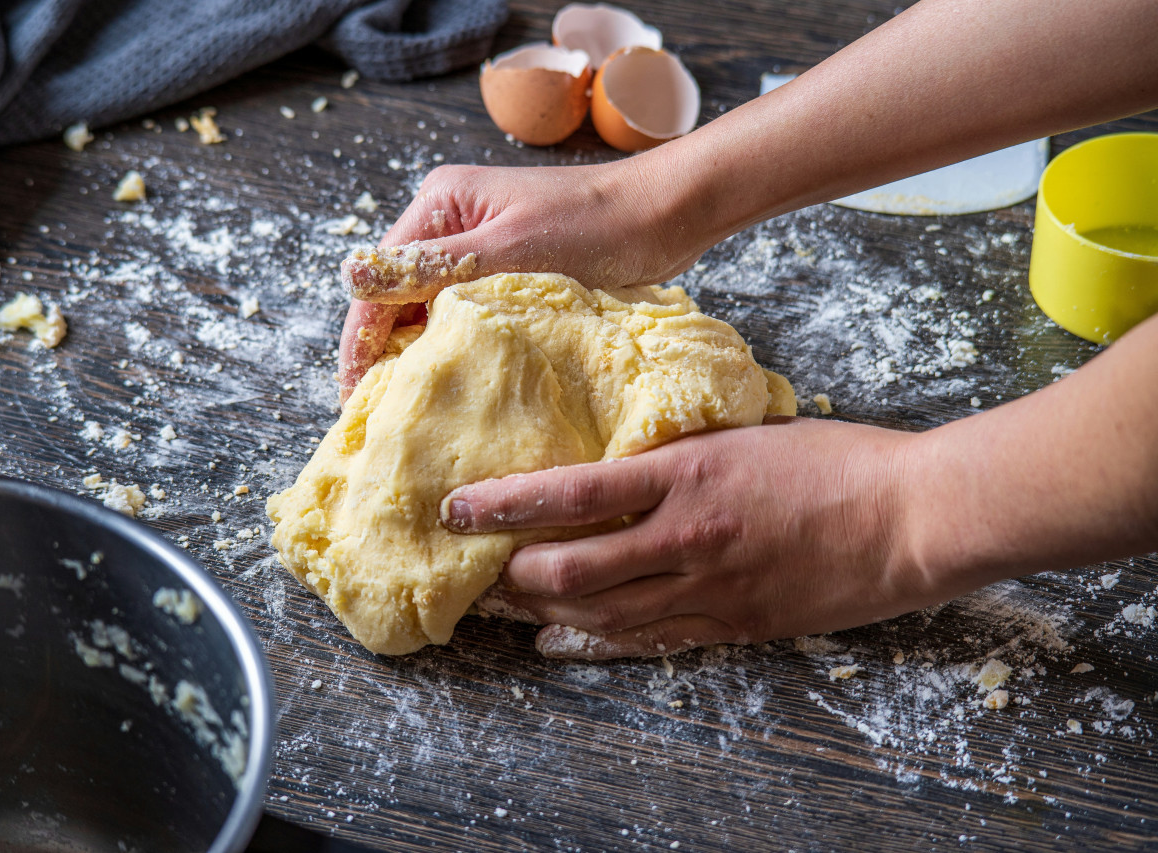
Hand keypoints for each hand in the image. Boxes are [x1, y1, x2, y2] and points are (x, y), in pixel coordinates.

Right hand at [338, 157, 708, 399]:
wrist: (663, 215)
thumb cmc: (594, 226)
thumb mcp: (507, 249)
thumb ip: (432, 267)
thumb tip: (350, 276)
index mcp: (439, 205)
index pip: (378, 283)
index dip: (361, 342)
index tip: (356, 398)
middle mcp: (449, 222)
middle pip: (397, 297)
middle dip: (386, 353)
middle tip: (380, 416)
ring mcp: (478, 247)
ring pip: (430, 310)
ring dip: (422, 354)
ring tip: (412, 411)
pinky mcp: (507, 271)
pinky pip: (465, 314)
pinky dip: (459, 346)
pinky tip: (457, 383)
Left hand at [442, 417, 932, 659]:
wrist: (909, 517)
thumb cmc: (834, 461)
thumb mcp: (742, 435)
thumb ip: (678, 455)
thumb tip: (620, 461)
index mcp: (685, 473)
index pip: (571, 492)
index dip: (504, 504)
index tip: (458, 507)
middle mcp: (685, 535)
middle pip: (570, 568)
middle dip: (511, 574)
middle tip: (476, 570)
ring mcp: (709, 587)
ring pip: (600, 613)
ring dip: (542, 613)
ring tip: (503, 607)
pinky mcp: (734, 624)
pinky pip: (648, 641)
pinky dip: (596, 643)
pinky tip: (561, 642)